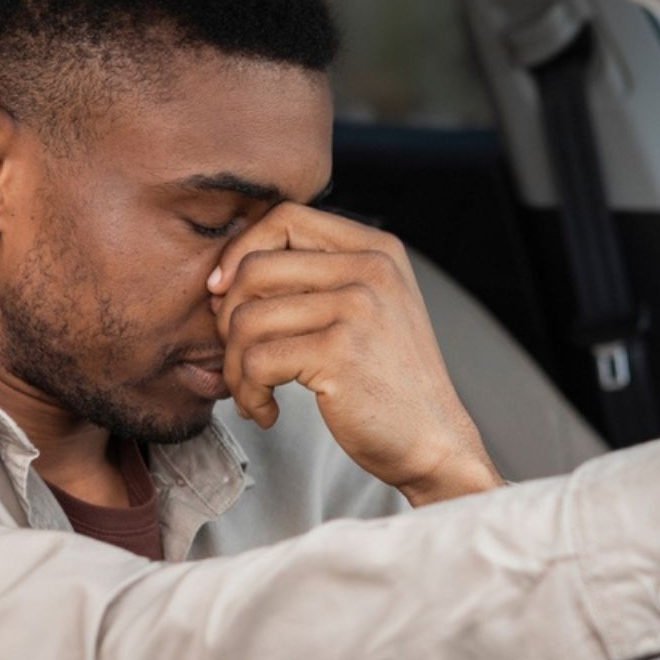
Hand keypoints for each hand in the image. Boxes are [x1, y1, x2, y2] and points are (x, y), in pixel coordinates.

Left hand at [207, 203, 501, 504]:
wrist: (433, 441)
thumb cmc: (390, 383)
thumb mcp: (370, 310)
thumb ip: (319, 278)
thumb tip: (226, 274)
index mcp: (378, 249)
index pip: (285, 218)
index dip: (241, 251)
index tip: (226, 293)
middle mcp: (371, 269)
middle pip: (255, 267)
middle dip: (227, 318)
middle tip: (239, 356)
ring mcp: (357, 308)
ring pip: (247, 318)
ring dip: (235, 365)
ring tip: (252, 392)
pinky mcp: (339, 352)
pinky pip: (257, 362)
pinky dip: (249, 393)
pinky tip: (267, 411)